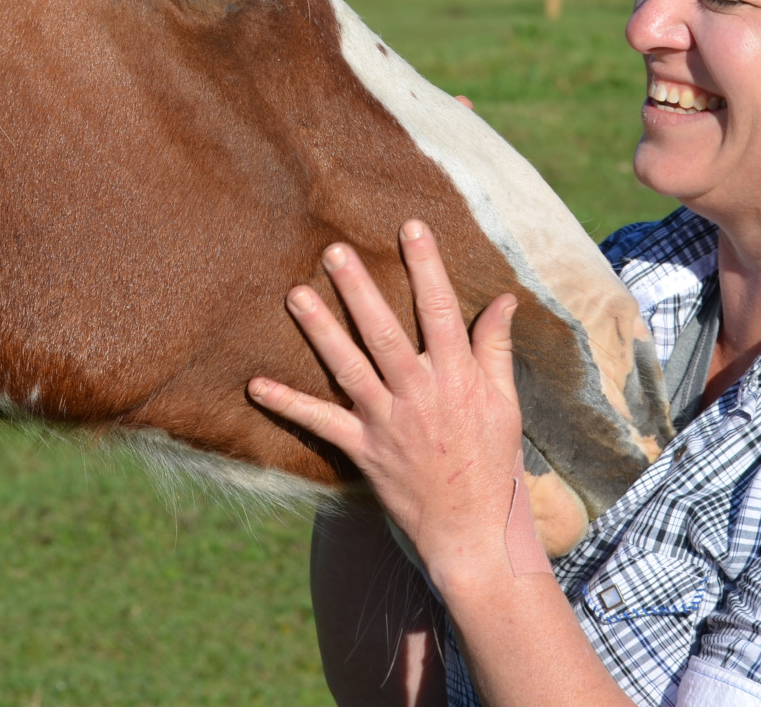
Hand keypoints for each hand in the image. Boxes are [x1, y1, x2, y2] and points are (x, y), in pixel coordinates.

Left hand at [249, 220, 527, 589]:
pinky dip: (288, 405)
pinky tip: (255, 384)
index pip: (441, 311)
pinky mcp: (363, 451)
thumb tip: (504, 299)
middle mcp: (419, 394)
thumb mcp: (505, 403)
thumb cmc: (492, 464)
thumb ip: (496, 348)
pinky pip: (320, 424)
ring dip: (319, 330)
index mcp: (457, 378)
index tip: (411, 227)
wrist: (471, 533)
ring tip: (294, 293)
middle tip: (333, 250)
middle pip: (384, 332)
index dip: (427, 266)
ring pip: (348, 367)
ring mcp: (387, 423)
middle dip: (358, 289)